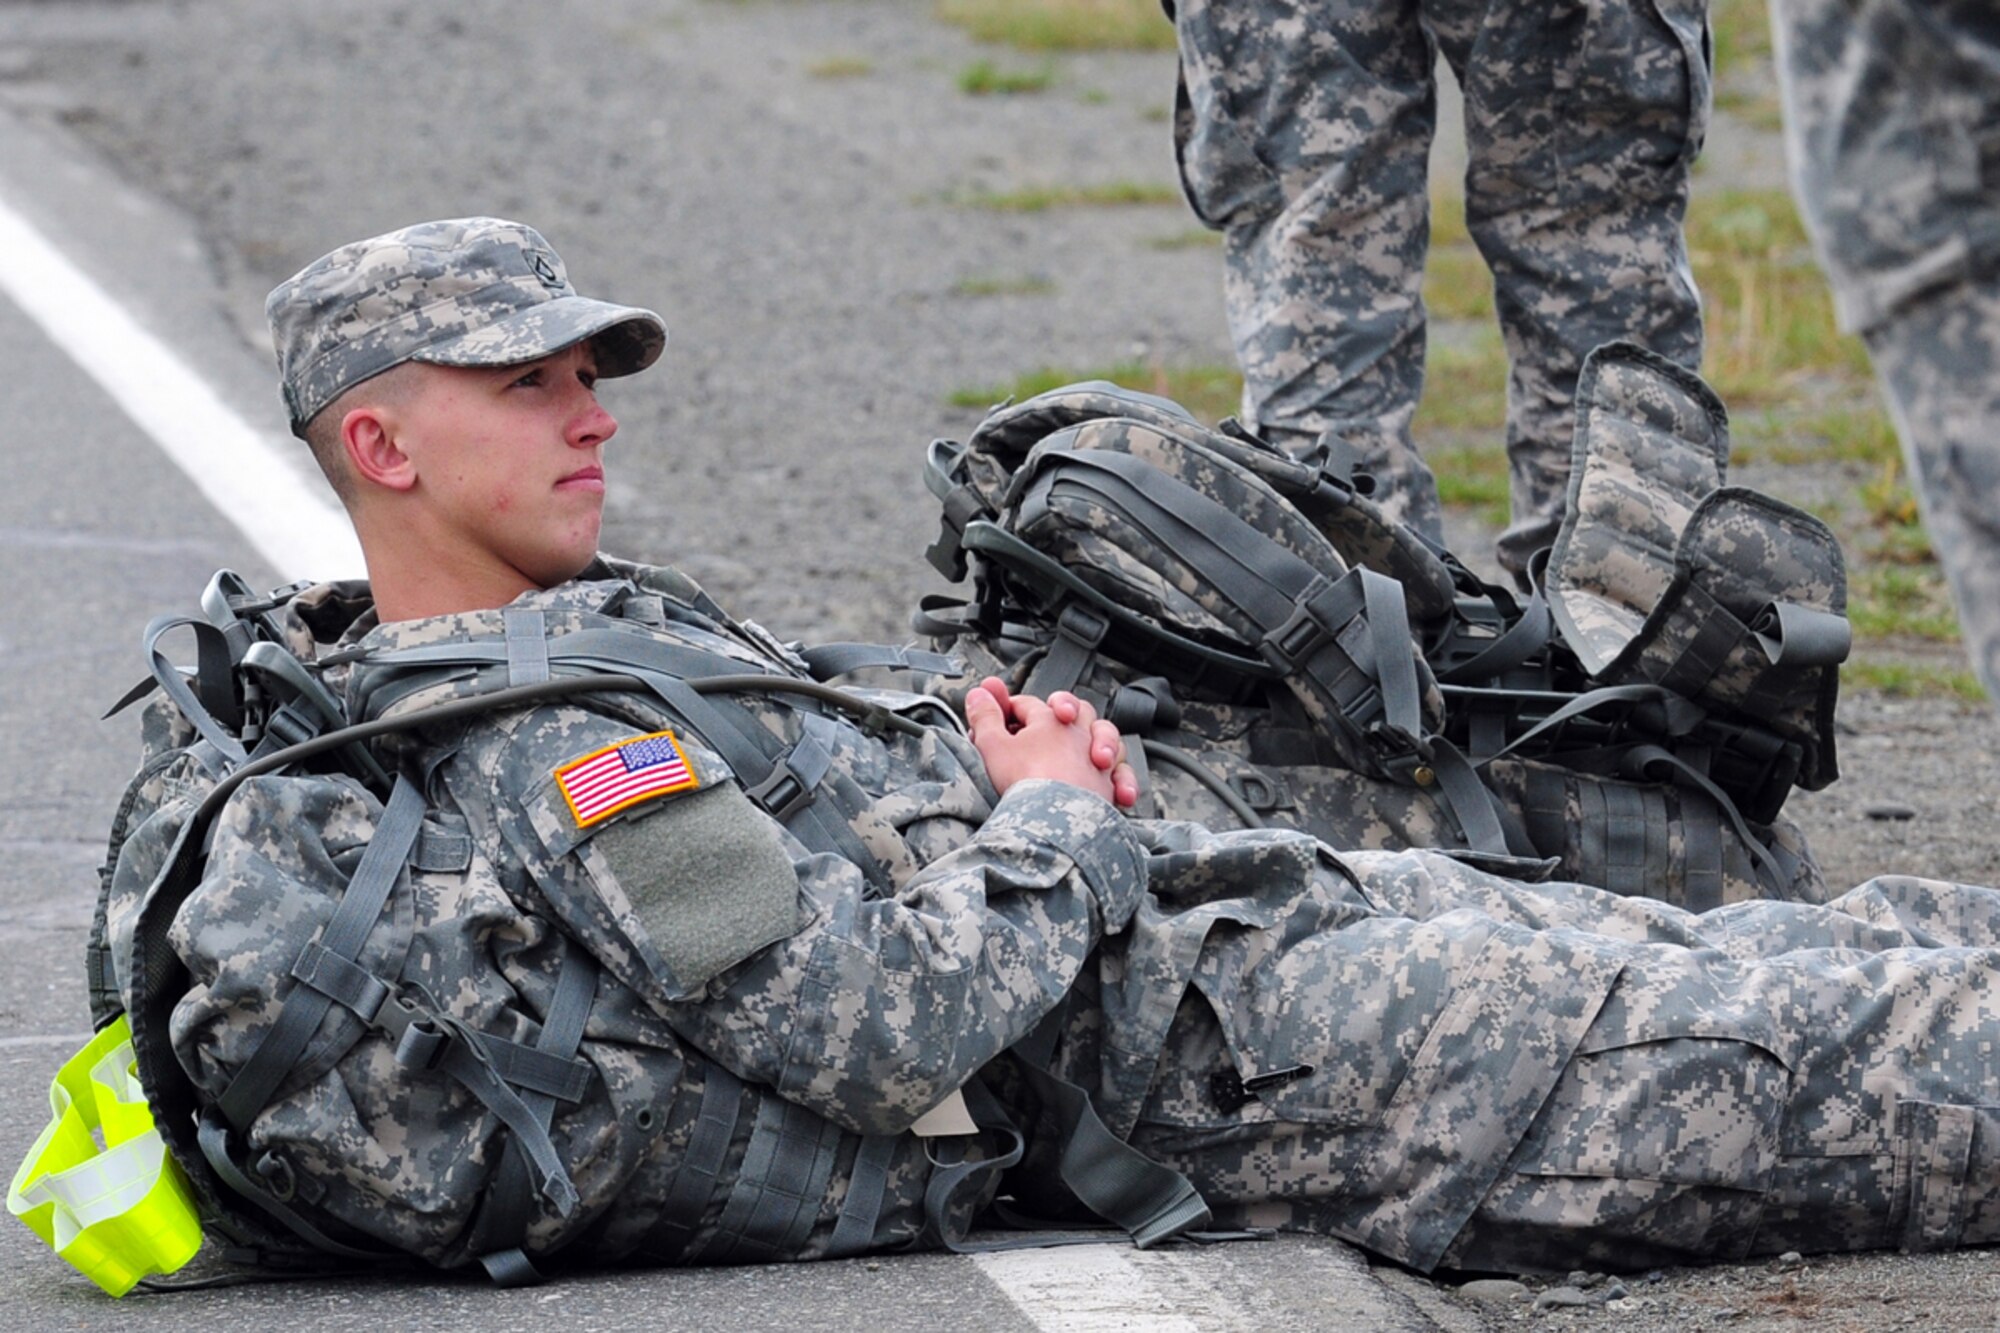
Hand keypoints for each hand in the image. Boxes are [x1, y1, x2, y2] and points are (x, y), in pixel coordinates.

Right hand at [963, 677, 1139, 808]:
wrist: (1054, 822)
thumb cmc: (1024, 785)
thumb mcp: (992, 746)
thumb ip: (985, 717)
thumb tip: (979, 693)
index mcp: (1050, 719)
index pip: (1027, 704)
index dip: (1008, 710)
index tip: (994, 720)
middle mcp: (1079, 735)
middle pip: (1075, 710)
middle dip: (1061, 710)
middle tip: (1045, 721)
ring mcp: (1098, 760)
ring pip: (1105, 734)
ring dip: (1095, 739)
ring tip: (1081, 751)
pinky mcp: (1110, 787)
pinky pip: (1121, 774)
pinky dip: (1118, 778)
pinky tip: (1109, 783)